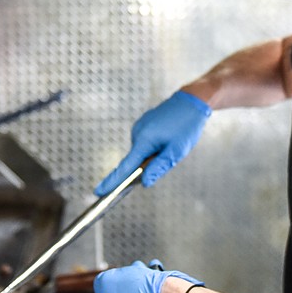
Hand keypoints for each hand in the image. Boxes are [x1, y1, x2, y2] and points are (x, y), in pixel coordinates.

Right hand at [95, 90, 210, 194]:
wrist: (192, 100)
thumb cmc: (186, 126)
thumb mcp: (176, 151)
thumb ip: (158, 167)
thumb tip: (144, 183)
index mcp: (144, 140)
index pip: (125, 167)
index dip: (112, 182)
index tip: (99, 192)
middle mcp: (137, 133)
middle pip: (135, 160)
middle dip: (148, 165)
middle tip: (169, 155)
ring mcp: (139, 127)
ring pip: (142, 151)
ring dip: (153, 154)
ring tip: (173, 142)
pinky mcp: (144, 124)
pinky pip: (144, 142)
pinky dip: (153, 146)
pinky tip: (167, 138)